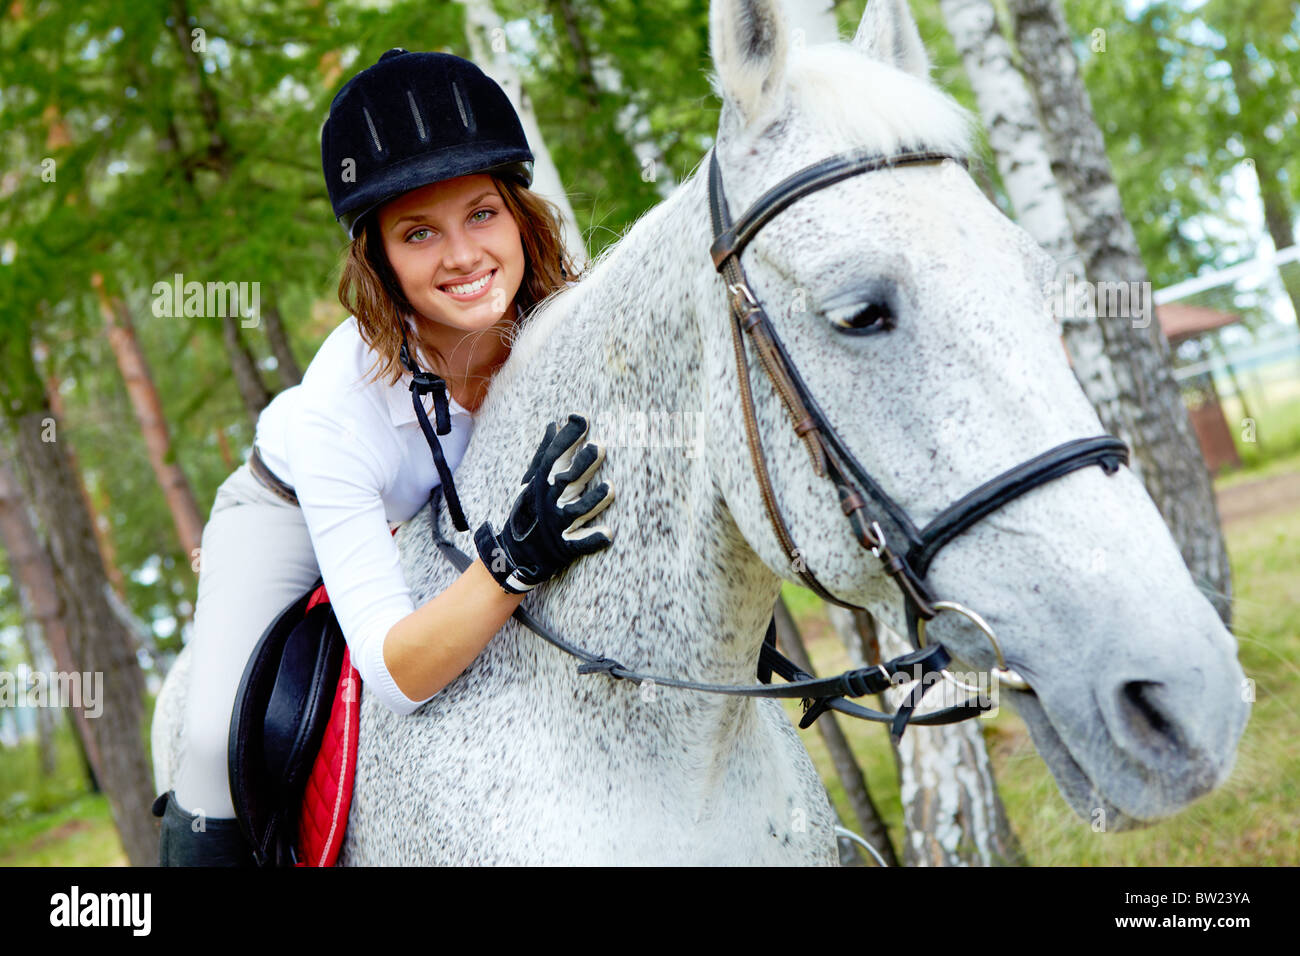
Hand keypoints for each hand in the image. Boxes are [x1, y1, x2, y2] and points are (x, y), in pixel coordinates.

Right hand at [474, 414, 614, 593]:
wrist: (515, 553)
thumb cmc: (529, 510)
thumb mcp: (532, 480)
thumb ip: (546, 452)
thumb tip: (554, 423)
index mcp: (543, 482)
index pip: (555, 455)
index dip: (568, 437)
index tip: (581, 417)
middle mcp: (550, 501)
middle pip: (568, 480)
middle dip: (583, 464)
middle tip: (601, 446)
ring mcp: (558, 524)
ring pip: (577, 510)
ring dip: (593, 500)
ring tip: (610, 488)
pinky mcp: (565, 546)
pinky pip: (579, 543)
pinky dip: (591, 540)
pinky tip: (607, 534)